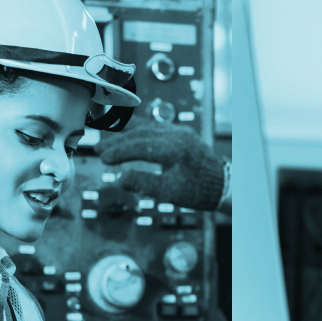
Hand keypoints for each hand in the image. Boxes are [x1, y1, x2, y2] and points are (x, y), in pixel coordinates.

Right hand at [98, 124, 225, 210]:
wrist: (223, 185)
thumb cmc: (198, 191)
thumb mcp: (169, 192)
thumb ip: (143, 184)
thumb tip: (119, 179)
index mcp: (175, 148)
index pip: (139, 146)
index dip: (118, 151)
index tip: (103, 158)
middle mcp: (178, 135)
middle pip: (141, 134)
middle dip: (118, 142)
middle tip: (98, 149)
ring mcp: (180, 132)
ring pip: (147, 129)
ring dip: (126, 135)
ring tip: (107, 141)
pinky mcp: (181, 134)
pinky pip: (156, 128)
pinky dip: (139, 131)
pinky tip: (127, 132)